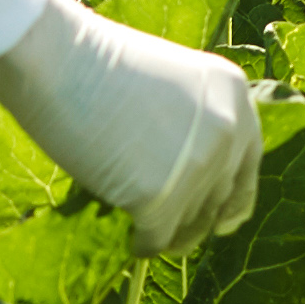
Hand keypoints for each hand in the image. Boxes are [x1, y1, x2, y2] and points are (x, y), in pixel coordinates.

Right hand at [0, 0, 262, 254]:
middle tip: (174, 233)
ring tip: (150, 236)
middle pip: (219, 199)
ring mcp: (198, 164)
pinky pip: (158, 238)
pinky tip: (133, 243)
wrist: (57, 58)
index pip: (247, 164)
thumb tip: (194, 182)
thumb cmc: (96, 65)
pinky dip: (145, 244)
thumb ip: (193, 122)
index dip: (232, 198)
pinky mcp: (161, 196)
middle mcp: (227, 130)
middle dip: (196, 220)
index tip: (221, 222)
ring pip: (192, 224)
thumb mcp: (169, 83)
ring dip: (173, 235)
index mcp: (233, 96)